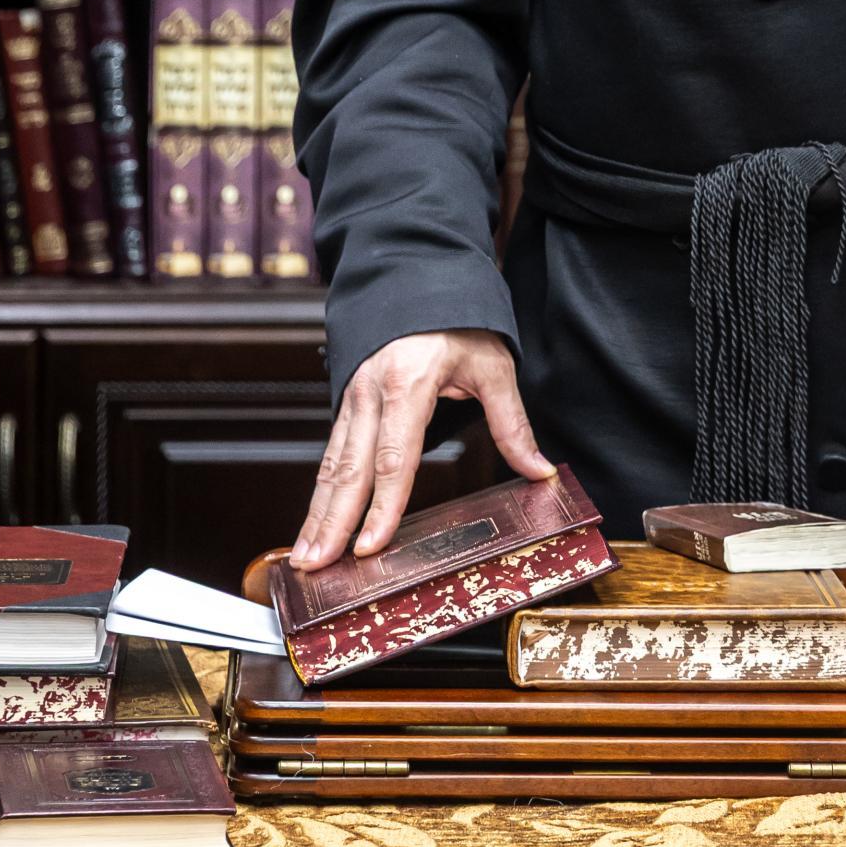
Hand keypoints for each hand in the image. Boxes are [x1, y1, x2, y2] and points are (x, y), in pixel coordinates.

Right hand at [289, 328, 553, 567]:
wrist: (419, 277)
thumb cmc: (458, 320)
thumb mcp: (493, 365)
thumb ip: (512, 422)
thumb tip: (540, 471)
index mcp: (408, 383)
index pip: (395, 457)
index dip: (382, 506)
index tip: (370, 546)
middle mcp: (372, 393)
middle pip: (350, 469)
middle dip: (332, 523)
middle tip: (316, 569)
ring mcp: (353, 397)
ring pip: (331, 466)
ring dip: (316, 515)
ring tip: (305, 560)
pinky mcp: (346, 403)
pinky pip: (330, 454)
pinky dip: (320, 493)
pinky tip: (314, 524)